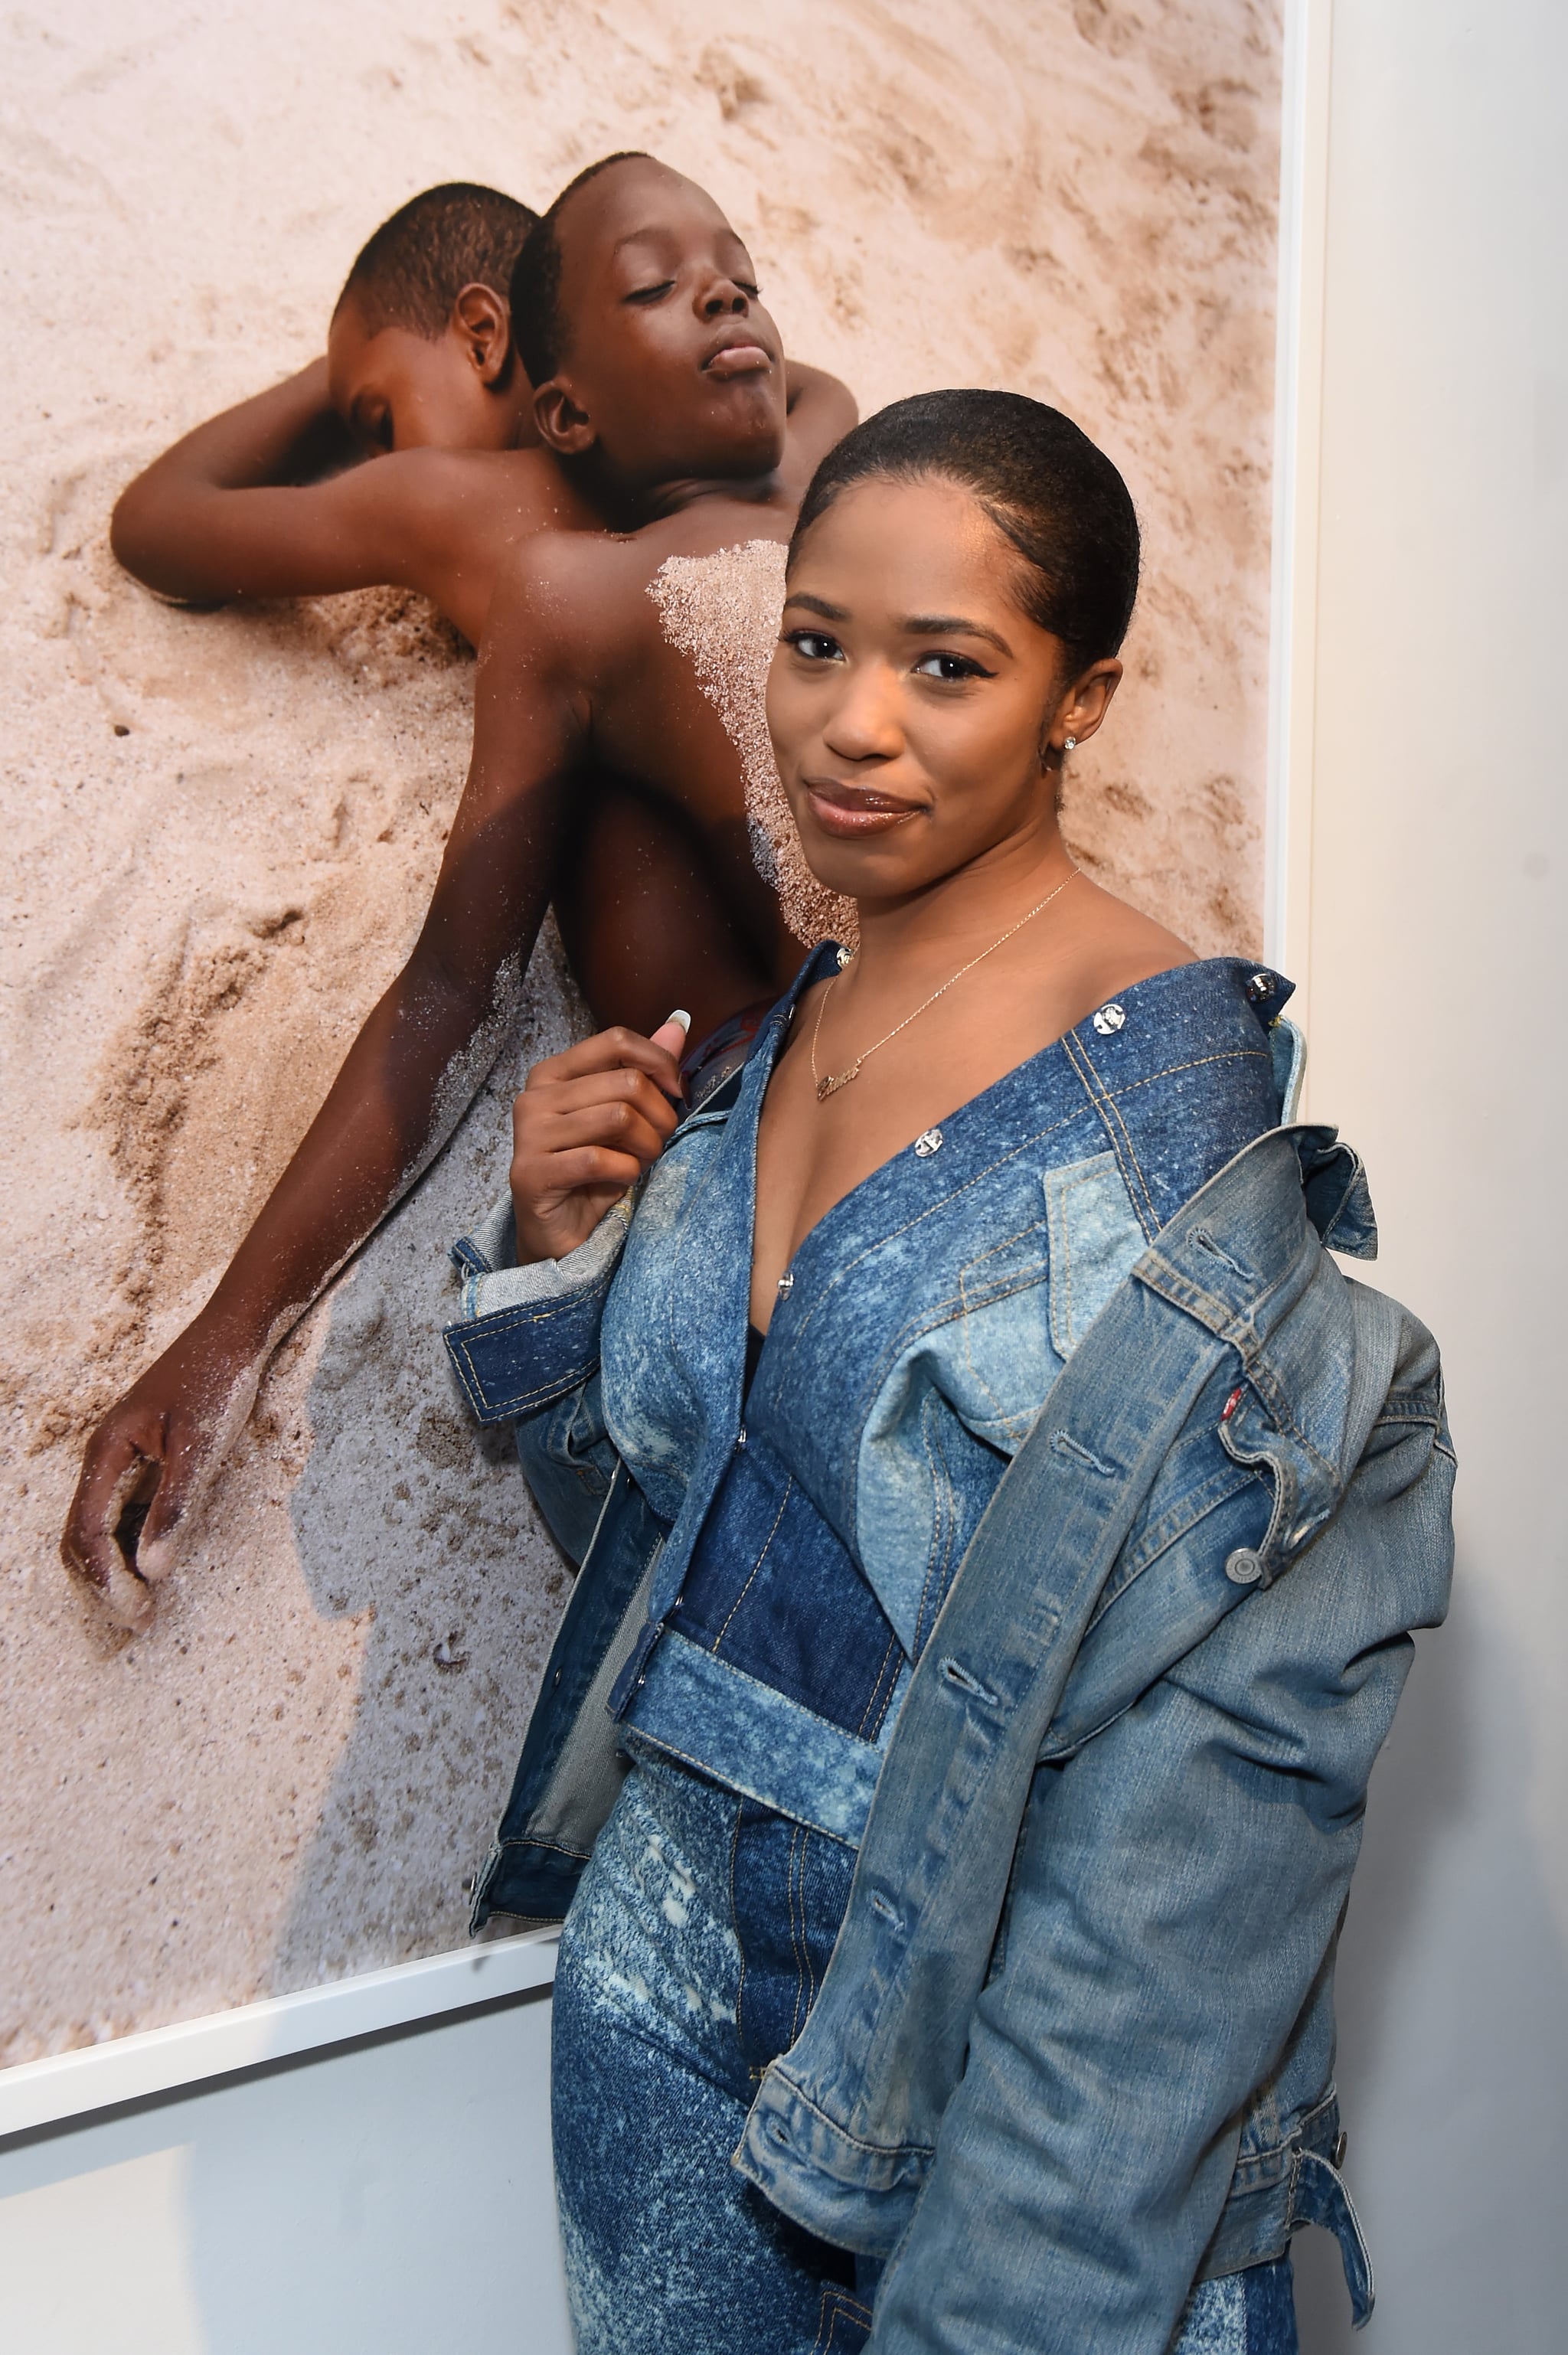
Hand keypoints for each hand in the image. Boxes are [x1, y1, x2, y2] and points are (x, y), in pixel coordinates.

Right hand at [61, 1315, 266, 1632]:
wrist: (235, 1334)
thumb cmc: (218, 1382)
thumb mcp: (201, 1447)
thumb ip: (175, 1507)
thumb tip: (153, 1570)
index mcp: (105, 1452)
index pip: (86, 1533)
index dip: (107, 1580)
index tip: (138, 1612)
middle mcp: (103, 1457)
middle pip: (80, 1537)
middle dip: (103, 1583)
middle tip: (140, 1621)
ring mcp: (119, 1458)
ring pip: (98, 1528)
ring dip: (115, 1570)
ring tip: (147, 1605)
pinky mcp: (141, 1459)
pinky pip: (121, 1513)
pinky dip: (130, 1546)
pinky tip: (156, 1567)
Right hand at [510, 1014, 689, 1263]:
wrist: (559, 1229)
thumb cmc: (592, 1170)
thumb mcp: (623, 1114)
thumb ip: (644, 1069)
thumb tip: (678, 1022)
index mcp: (554, 1072)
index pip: (617, 1041)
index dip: (659, 1061)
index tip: (677, 1091)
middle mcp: (535, 1096)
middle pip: (627, 1083)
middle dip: (660, 1116)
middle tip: (658, 1141)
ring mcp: (529, 1134)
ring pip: (619, 1117)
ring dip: (647, 1145)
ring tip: (641, 1160)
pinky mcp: (532, 1173)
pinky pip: (601, 1159)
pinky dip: (626, 1171)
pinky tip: (621, 1179)